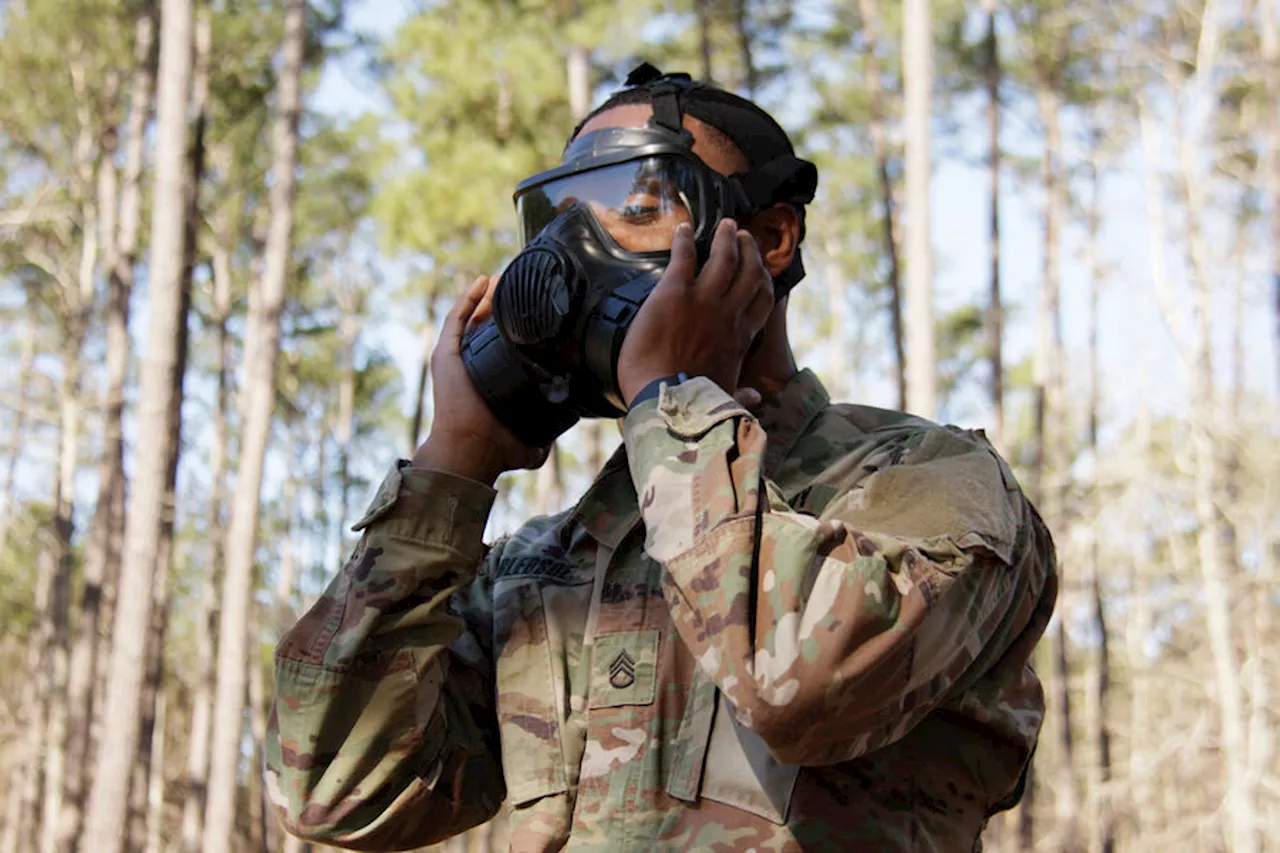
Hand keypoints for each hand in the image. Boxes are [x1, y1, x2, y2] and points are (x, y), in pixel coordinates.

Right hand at [412, 275, 549, 484]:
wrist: (472, 448)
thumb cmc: (499, 448)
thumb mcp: (532, 443)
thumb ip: (544, 439)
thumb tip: (563, 436)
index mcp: (493, 381)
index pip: (504, 348)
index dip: (516, 329)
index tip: (534, 312)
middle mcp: (473, 367)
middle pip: (486, 328)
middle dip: (500, 307)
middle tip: (518, 288)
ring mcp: (457, 358)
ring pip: (472, 319)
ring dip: (485, 298)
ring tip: (502, 279)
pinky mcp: (445, 353)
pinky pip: (455, 319)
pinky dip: (468, 298)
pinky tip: (483, 282)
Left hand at [616, 219, 773, 404]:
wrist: (667, 401)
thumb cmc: (694, 405)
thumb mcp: (726, 400)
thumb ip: (741, 396)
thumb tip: (756, 399)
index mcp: (740, 338)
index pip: (762, 300)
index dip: (763, 279)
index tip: (760, 268)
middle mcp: (728, 313)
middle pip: (748, 272)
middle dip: (748, 250)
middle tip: (743, 236)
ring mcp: (703, 300)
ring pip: (724, 258)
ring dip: (726, 238)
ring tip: (726, 226)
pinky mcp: (674, 293)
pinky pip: (684, 257)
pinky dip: (684, 241)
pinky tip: (682, 229)